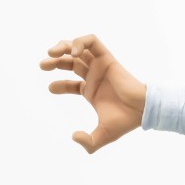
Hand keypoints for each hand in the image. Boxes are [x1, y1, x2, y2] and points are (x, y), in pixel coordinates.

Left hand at [40, 34, 145, 152]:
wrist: (142, 110)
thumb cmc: (125, 121)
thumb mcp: (103, 136)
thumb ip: (88, 142)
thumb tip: (73, 136)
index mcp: (92, 91)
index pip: (71, 84)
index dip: (58, 84)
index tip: (50, 88)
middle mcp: (94, 77)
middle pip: (71, 62)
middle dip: (54, 61)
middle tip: (43, 66)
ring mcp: (100, 66)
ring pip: (79, 49)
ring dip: (62, 47)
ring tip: (51, 53)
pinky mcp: (107, 58)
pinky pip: (92, 42)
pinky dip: (80, 42)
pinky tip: (72, 52)